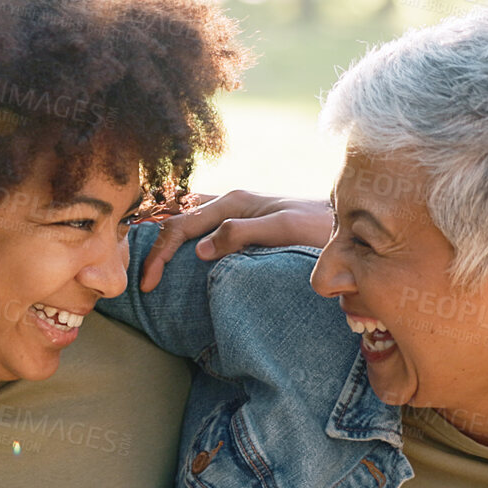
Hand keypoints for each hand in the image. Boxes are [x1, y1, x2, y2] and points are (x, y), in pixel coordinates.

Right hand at [138, 190, 333, 291]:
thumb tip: (198, 249)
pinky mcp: (243, 224)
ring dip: (166, 241)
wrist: (345, 225)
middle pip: (177, 221)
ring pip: (187, 222)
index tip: (148, 285)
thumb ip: (242, 233)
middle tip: (142, 282)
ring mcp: (236, 212)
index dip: (159, 254)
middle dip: (153, 248)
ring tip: (149, 266)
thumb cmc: (319, 227)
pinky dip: (184, 241)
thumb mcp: (283, 229)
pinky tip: (179, 257)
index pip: (180, 226)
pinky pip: (202, 229)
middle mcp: (229, 203)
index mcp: (233, 202)